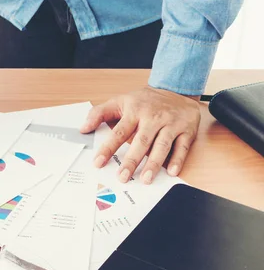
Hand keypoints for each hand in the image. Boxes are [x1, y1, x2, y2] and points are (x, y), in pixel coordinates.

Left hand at [80, 87, 200, 183]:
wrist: (175, 90)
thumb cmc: (144, 101)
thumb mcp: (119, 101)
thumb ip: (99, 114)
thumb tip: (83, 128)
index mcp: (134, 111)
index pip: (119, 132)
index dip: (108, 148)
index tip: (98, 162)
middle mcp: (153, 117)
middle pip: (141, 141)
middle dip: (131, 161)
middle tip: (122, 177)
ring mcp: (170, 124)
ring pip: (162, 146)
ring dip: (153, 164)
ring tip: (145, 179)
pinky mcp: (186, 130)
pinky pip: (182, 147)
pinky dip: (177, 160)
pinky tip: (170, 172)